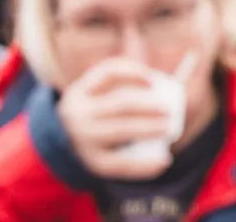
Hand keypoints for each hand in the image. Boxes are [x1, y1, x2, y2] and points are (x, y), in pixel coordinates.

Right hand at [57, 57, 173, 180]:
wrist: (67, 145)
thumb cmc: (94, 115)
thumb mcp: (96, 96)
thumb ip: (122, 87)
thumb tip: (162, 84)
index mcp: (79, 91)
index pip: (108, 72)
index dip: (132, 72)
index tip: (154, 79)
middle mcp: (77, 113)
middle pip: (119, 103)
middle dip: (147, 105)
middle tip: (169, 109)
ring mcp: (84, 139)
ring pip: (122, 130)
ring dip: (149, 128)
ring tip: (168, 128)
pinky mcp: (94, 163)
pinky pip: (123, 163)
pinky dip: (146, 163)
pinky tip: (164, 160)